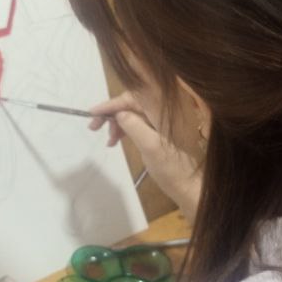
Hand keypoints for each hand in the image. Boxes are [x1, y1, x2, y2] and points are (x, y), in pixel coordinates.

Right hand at [90, 89, 203, 220]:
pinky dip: (126, 128)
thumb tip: (118, 113)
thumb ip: (134, 125)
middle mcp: (165, 109)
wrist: (189, 185)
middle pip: (132, 102)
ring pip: (133, 112)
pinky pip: (139, 121)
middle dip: (112, 114)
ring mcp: (163, 119)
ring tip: (109, 141)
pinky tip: (116, 141)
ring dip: (118, 123)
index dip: (111, 104)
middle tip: (94, 127)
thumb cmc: (171, 168)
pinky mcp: (161, 129)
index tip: (92, 113)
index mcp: (164, 109)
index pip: (133, 96)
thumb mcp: (150, 146)